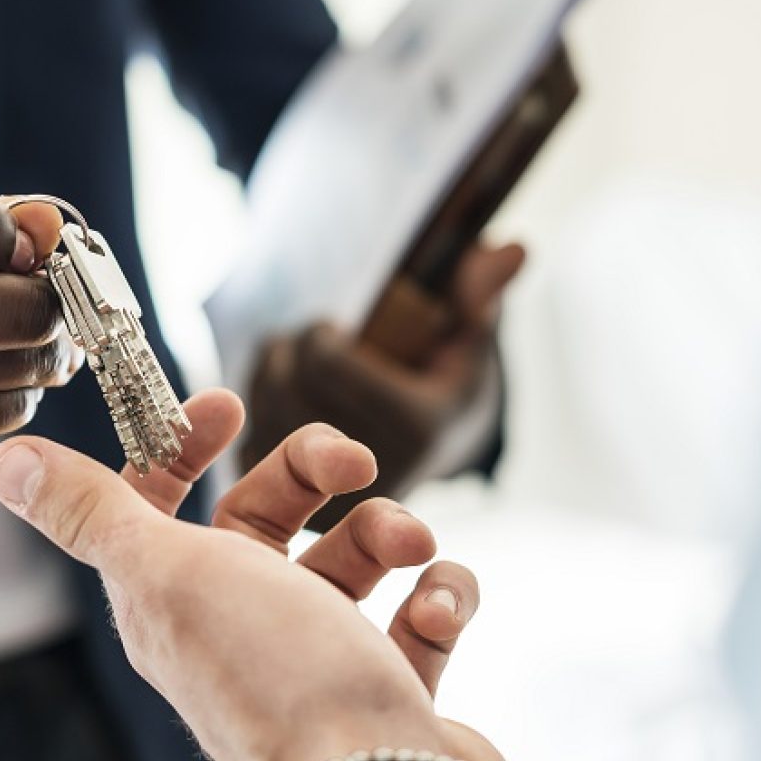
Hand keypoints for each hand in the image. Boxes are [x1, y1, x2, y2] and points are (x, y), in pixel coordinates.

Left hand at [0, 388, 510, 760]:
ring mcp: (317, 661)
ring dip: (388, 531)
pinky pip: (418, 615)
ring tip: (412, 548)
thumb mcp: (164, 573)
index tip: (229, 406)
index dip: (183, 447)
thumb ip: (90, 512)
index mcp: (172, 600)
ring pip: (353, 559)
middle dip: (313, 473)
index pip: (160, 505)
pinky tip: (437, 609)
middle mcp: (239, 629)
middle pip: (266, 518)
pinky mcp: (387, 689)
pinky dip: (439, 597)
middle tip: (356, 463)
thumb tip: (4, 460)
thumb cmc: (271, 675)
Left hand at [244, 243, 523, 527]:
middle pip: (288, 382)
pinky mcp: (295, 511)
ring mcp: (330, 497)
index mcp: (416, 428)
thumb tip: (513, 249)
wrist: (427, 458)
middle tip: (312, 343)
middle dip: (292, 349)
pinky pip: (246, 441)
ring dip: (270, 374)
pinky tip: (283, 400)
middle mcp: (370, 471)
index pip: (326, 362)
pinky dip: (257, 413)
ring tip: (299, 367)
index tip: (334, 328)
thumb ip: (481, 296)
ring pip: (261, 409)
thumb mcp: (469, 342)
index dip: (319, 334)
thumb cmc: (446, 384)